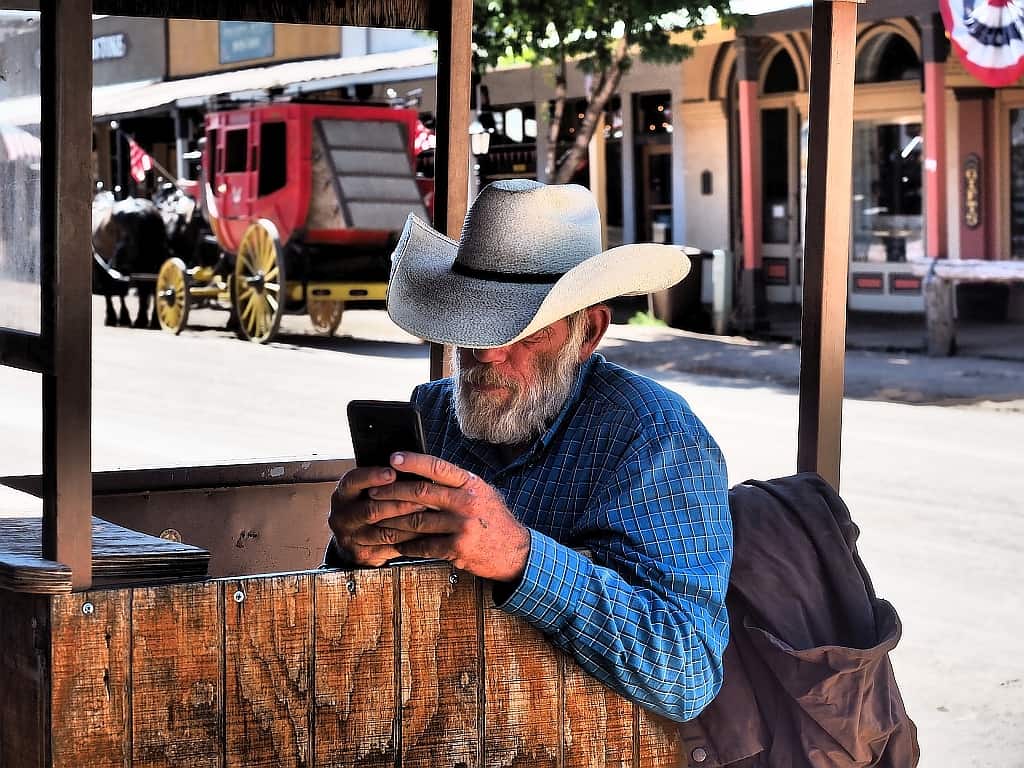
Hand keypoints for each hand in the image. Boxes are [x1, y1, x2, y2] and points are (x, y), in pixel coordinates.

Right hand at [328, 465, 432, 566]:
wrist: (355, 538)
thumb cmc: (368, 503)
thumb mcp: (366, 489)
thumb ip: (383, 479)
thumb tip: (409, 465)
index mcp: (343, 493)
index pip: (354, 481)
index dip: (373, 477)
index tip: (393, 473)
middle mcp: (341, 516)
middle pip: (371, 510)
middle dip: (399, 504)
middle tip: (423, 499)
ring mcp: (350, 537)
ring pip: (382, 531)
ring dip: (407, 524)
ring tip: (428, 516)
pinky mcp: (362, 554)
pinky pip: (388, 547)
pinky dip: (408, 541)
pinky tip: (424, 534)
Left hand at [366, 452, 531, 582]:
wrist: (515, 552)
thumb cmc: (492, 519)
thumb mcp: (481, 493)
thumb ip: (456, 484)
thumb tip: (422, 472)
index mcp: (471, 484)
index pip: (437, 467)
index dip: (413, 462)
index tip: (392, 458)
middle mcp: (466, 502)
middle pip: (420, 493)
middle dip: (391, 492)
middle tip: (373, 492)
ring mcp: (462, 526)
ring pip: (416, 522)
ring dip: (392, 521)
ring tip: (377, 519)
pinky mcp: (457, 549)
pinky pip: (423, 546)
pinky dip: (407, 546)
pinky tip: (397, 544)